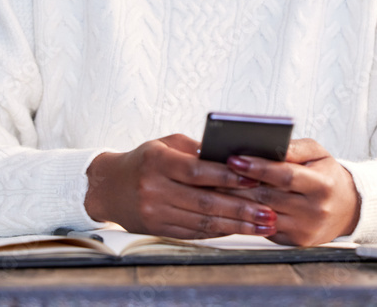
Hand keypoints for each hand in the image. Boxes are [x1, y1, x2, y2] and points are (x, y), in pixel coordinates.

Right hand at [84, 134, 278, 238]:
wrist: (107, 187)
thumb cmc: (144, 160)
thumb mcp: (166, 144)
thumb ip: (198, 150)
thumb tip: (234, 158)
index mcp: (158, 162)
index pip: (197, 171)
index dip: (227, 176)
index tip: (254, 178)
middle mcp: (155, 189)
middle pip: (204, 202)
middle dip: (241, 208)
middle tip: (268, 211)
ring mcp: (155, 213)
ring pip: (203, 222)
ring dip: (236, 225)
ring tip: (263, 224)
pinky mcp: (158, 229)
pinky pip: (195, 233)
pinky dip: (220, 232)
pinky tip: (240, 229)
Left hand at [223, 138, 360, 245]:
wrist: (347, 208)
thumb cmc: (327, 176)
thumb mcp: (318, 154)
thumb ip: (294, 148)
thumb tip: (268, 144)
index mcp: (322, 186)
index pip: (284, 176)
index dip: (258, 167)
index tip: (234, 159)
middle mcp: (314, 211)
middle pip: (267, 197)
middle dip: (237, 184)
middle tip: (213, 171)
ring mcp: (303, 230)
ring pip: (261, 214)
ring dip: (235, 200)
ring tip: (214, 185)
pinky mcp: (294, 241)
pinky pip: (262, 228)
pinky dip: (244, 215)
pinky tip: (229, 203)